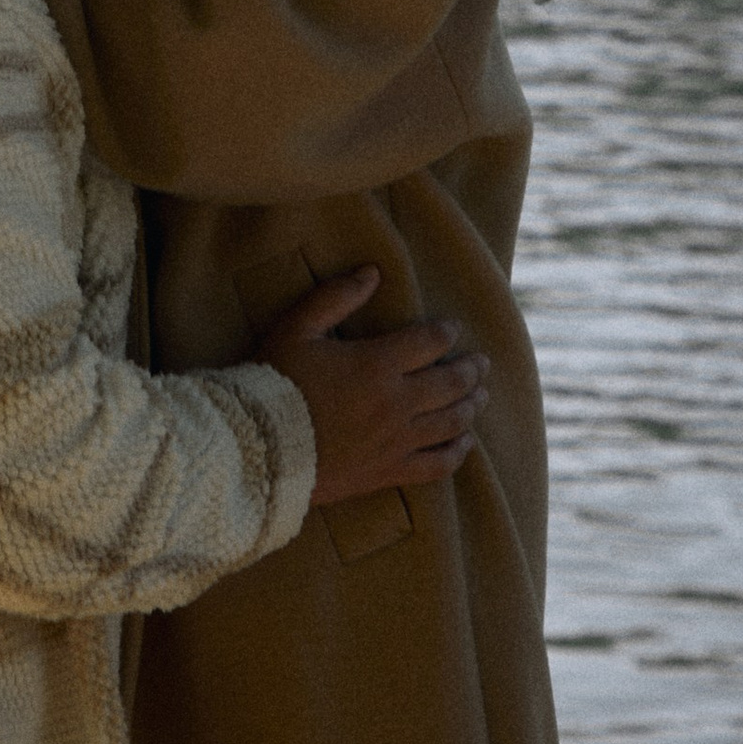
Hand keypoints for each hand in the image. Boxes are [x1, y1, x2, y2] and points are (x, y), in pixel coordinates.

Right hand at [255, 271, 488, 507]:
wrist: (259, 450)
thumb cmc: (274, 384)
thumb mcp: (296, 329)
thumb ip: (335, 297)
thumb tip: (372, 272)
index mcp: (377, 364)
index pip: (430, 342)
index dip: (447, 332)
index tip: (454, 328)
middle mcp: (396, 402)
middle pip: (450, 383)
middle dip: (471, 369)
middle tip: (482, 363)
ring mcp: (396, 440)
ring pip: (451, 422)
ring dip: (471, 406)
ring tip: (481, 395)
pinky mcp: (389, 471)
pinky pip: (437, 464)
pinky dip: (457, 452)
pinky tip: (464, 443)